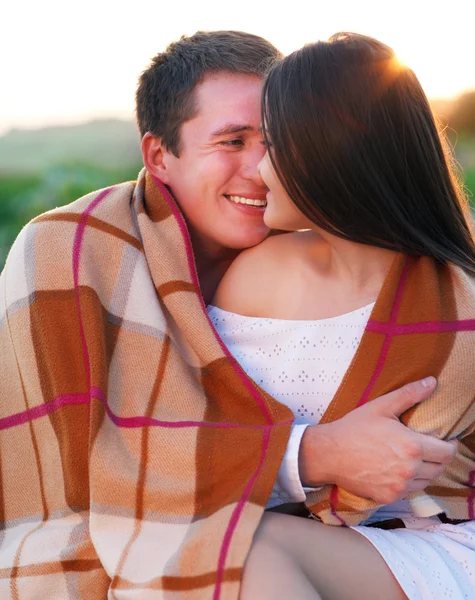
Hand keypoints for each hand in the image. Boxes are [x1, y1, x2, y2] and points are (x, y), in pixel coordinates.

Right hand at [299, 377, 457, 503]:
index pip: (447, 452)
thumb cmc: (354, 428)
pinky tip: (397, 470)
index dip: (449, 445)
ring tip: (412, 459)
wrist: (329, 453)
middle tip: (426, 448)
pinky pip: (409, 492)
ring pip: (426, 482)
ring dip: (424, 471)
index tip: (444, 440)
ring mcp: (399, 486)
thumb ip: (410, 394)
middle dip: (437, 458)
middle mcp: (409, 470)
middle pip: (439, 468)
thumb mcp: (382, 406)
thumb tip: (432, 382)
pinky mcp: (388, 497)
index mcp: (412, 446)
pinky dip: (408, 482)